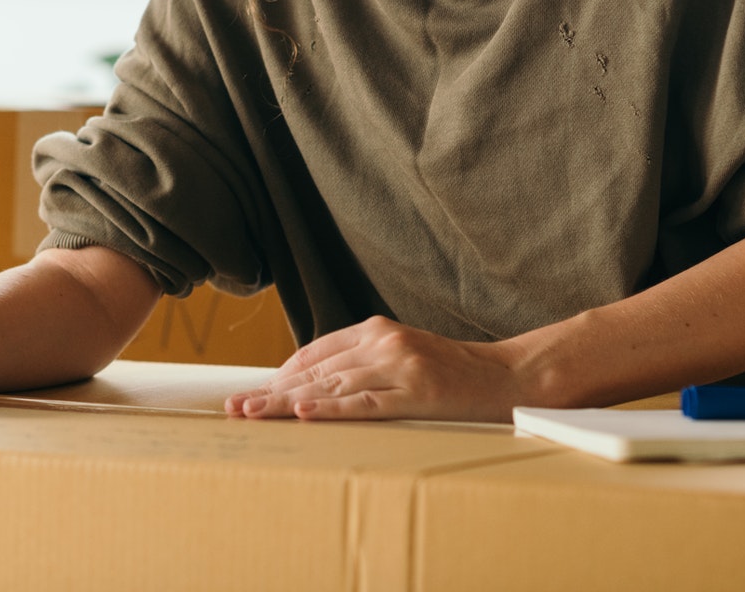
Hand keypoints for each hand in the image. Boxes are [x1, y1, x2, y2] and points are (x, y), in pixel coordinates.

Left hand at [224, 315, 525, 421]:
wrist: (506, 376)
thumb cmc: (451, 372)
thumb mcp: (402, 354)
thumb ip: (362, 363)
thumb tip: (312, 387)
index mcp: (375, 329)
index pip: (314, 353)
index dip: (280, 376)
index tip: (253, 393)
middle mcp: (383, 342)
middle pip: (316, 371)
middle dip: (273, 391)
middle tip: (237, 407)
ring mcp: (400, 366)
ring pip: (332, 387)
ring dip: (288, 404)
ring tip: (255, 415)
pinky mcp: (417, 393)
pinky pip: (366, 403)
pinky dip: (332, 409)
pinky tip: (304, 414)